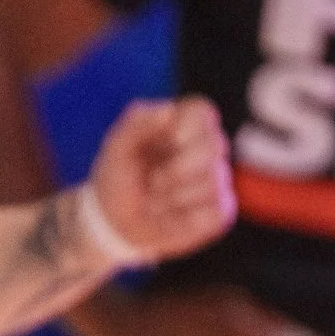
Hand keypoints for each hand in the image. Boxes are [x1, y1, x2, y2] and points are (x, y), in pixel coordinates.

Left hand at [88, 97, 235, 263]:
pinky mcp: (220, 210)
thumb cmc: (118, 180)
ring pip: (212, 182)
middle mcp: (206, 148)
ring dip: (173, 198)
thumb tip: (169, 111)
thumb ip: (138, 124)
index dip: (187, 127)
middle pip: (215, 145)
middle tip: (151, 183)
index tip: (170, 141)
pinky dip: (186, 219)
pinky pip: (215, 211)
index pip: (203, 112)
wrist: (114, 224)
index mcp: (183, 125)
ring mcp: (216, 179)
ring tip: (154, 203)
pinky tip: (171, 218)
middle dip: (176, 170)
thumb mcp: (117, 149)